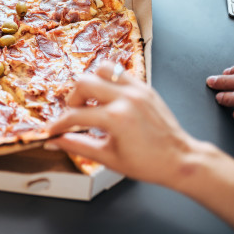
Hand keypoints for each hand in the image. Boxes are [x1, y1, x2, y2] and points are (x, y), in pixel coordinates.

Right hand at [45, 62, 198, 186]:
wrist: (180, 160)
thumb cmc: (148, 163)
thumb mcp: (108, 158)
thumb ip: (77, 146)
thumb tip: (54, 143)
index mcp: (116, 118)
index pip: (75, 115)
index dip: (59, 124)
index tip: (53, 130)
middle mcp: (126, 98)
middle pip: (83, 82)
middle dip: (73, 99)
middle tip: (75, 114)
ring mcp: (137, 90)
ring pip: (101, 69)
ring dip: (91, 83)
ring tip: (92, 101)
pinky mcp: (145, 87)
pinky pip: (119, 73)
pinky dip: (108, 82)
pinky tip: (108, 98)